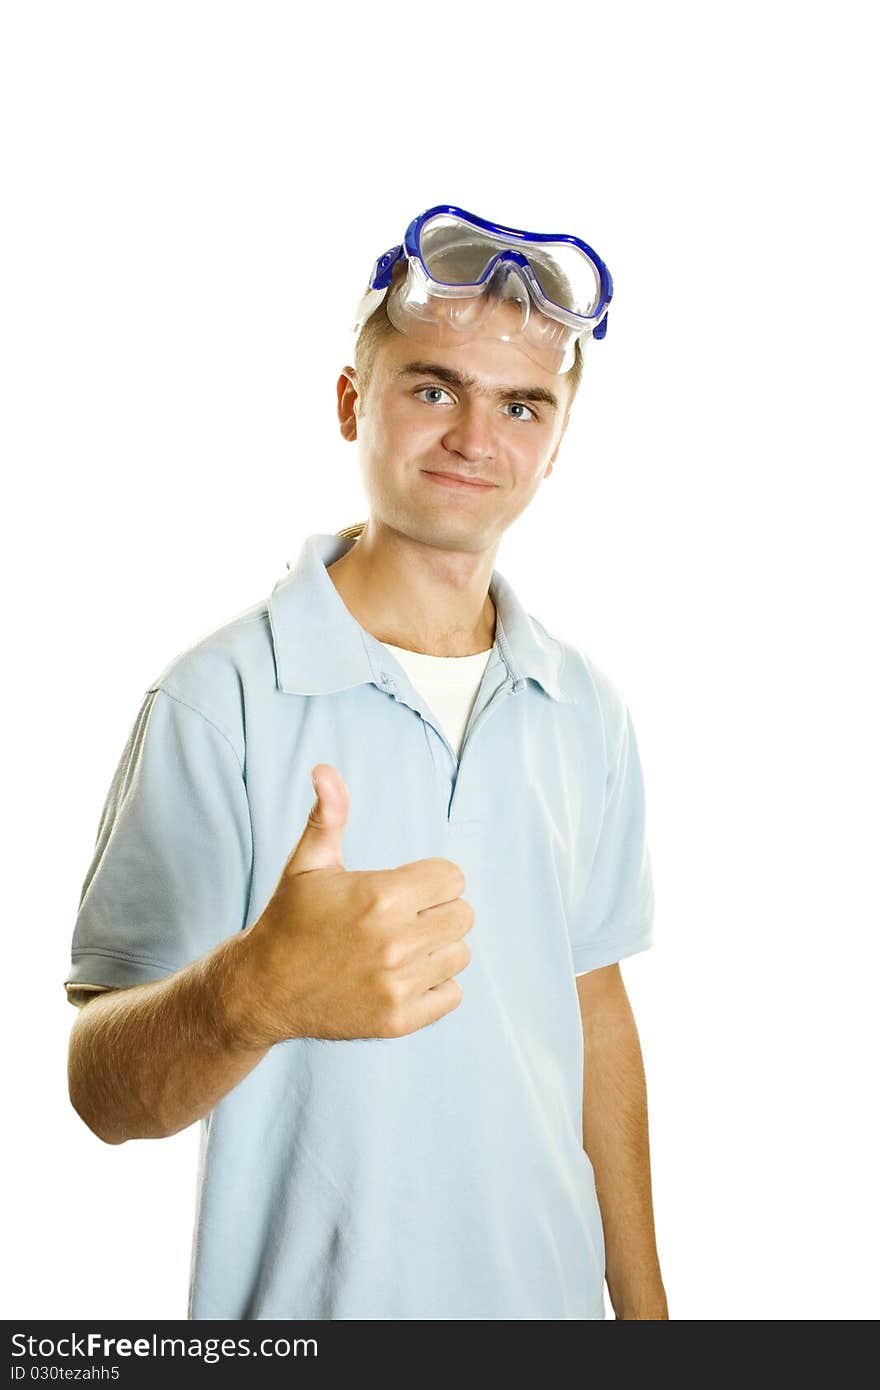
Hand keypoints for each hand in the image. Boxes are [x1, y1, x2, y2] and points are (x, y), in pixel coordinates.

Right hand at [233, 763, 472, 1047]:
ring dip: (438, 949)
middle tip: (405, 917)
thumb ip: (328, 815)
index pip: (453, 878)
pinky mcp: (397, 1020)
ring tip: (402, 948)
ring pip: (460, 955)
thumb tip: (325, 769)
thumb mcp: (307, 863)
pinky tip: (402, 977)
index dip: (432, 879)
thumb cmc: (290, 919)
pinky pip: (452, 995)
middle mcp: (394, 942)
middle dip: (438, 910)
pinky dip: (435, 987)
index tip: (406, 888)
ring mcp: (397, 985)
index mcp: (380, 896)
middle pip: (463, 915)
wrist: (261, 989)